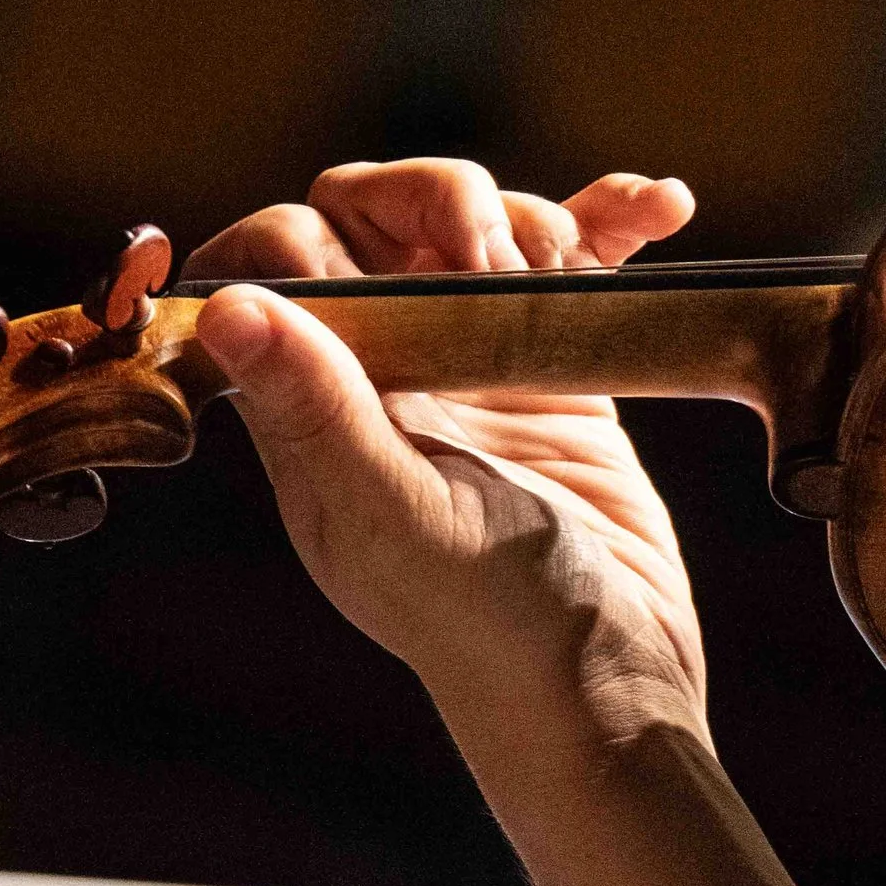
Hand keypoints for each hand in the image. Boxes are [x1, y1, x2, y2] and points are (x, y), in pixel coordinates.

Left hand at [186, 157, 702, 761]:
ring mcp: (471, 364)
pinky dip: (610, 222)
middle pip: (370, 216)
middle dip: (435, 201)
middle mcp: (381, 375)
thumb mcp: (399, 522)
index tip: (394, 267)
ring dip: (528, 213)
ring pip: (470, 221)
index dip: (316, 235)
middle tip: (494, 258)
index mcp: (313, 408)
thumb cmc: (495, 628)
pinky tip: (658, 211)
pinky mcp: (556, 368)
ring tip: (570, 269)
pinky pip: (570, 263)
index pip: (274, 262)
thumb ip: (319, 412)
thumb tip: (226, 306)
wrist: (614, 684)